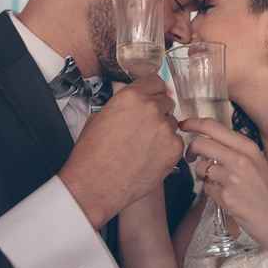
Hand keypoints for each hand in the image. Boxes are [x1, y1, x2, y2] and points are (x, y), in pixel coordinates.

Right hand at [59, 75, 181, 228]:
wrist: (95, 185)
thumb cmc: (91, 153)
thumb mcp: (100, 116)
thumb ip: (122, 104)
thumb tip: (134, 101)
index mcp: (131, 96)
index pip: (156, 81)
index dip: (153, 91)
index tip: (152, 97)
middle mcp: (152, 108)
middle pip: (166, 102)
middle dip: (157, 112)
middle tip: (144, 127)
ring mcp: (165, 129)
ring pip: (172, 123)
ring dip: (162, 131)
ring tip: (143, 146)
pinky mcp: (174, 150)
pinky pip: (176, 142)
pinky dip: (167, 149)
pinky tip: (149, 158)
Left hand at [181, 118, 267, 246]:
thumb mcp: (257, 163)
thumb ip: (235, 151)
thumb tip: (209, 141)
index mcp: (248, 147)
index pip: (213, 126)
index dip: (193, 123)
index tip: (182, 125)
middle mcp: (240, 158)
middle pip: (200, 143)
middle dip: (190, 150)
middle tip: (190, 156)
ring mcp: (232, 178)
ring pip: (200, 168)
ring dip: (202, 175)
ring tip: (217, 182)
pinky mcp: (226, 197)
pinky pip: (206, 189)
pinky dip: (211, 192)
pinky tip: (225, 197)